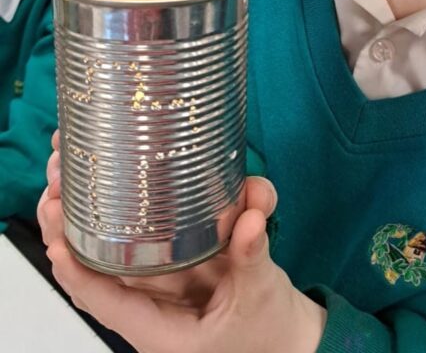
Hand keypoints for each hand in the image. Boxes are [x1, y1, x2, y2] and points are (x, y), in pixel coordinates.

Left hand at [38, 132, 326, 352]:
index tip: (56, 235)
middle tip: (59, 180)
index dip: (75, 270)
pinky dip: (182, 188)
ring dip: (114, 197)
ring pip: (135, 233)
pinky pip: (183, 215)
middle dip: (79, 220)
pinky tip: (166, 166)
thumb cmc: (268, 335)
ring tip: (91, 163)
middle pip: (106, 259)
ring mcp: (176, 269)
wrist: (294, 339)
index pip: (104, 301)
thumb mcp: (258, 298)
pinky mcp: (198, 246)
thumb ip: (251, 258)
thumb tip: (250, 214)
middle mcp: (159, 297)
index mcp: (160, 327)